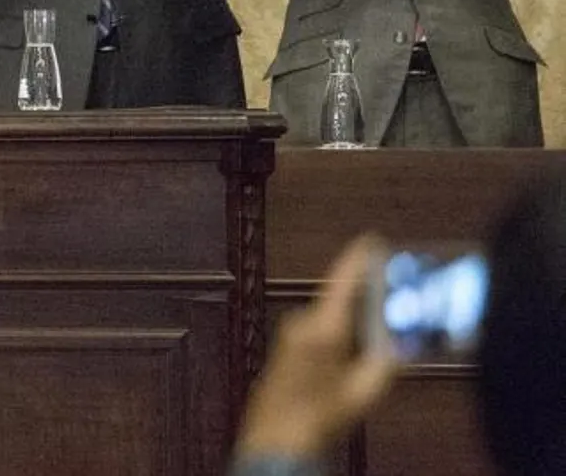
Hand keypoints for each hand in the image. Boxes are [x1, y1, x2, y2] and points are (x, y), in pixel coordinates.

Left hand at [235, 236, 396, 461]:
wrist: (276, 439)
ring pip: (331, 320)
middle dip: (368, 303)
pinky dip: (337, 338)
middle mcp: (301, 324)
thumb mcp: (366, 391)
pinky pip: (318, 332)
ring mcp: (289, 335)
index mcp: (323, 328)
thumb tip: (403, 343)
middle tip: (394, 309)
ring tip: (374, 350)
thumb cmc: (318, 417)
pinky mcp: (284, 348)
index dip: (360, 257)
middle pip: (341, 301)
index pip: (343, 279)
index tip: (373, 240)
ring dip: (352, 326)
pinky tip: (348, 363)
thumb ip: (387, 362)